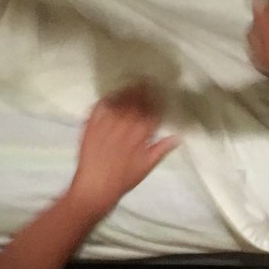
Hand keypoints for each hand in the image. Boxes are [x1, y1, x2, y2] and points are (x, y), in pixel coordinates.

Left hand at [69, 84, 177, 216]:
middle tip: (148, 80)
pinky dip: (106, 99)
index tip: (161, 92)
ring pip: (120, 102)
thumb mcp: (146, 167)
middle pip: (136, 103)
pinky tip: (111, 95)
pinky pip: (99, 108)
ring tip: (133, 83)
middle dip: (143, 91)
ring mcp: (107, 125)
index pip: (152, 112)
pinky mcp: (91, 126)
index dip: (157, 101)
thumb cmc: (123, 180)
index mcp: (140, 136)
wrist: (94, 188)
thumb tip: (177, 137)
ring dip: (127, 91)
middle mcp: (125, 127)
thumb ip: (161, 149)